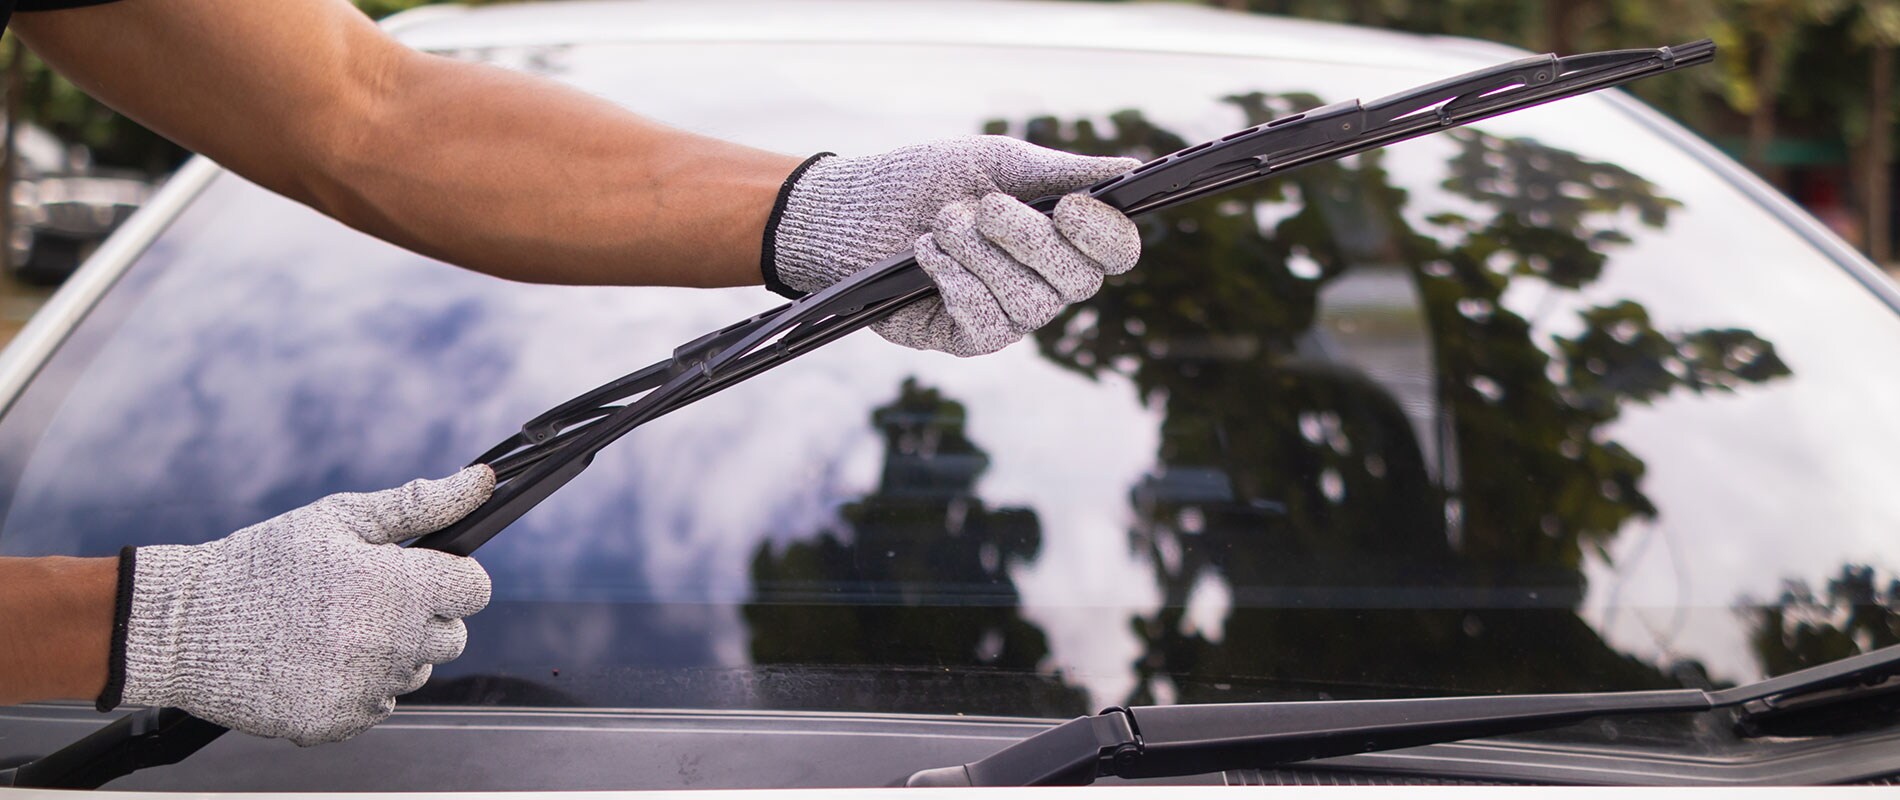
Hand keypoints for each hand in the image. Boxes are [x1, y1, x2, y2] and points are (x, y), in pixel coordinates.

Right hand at [111, 466, 494, 745]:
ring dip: (391, 652)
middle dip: (423, 616)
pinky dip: (357, 685)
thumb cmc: (265, 563)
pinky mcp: (339, 721)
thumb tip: (480, 481)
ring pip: (416, 672)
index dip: (451, 576)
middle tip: (367, 599)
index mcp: (400, 588)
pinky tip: (316, 660)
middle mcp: (392, 643)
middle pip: (452, 637)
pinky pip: (377, 705)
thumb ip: (419, 504)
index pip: (475, 589)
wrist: (186, 626)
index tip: (422, 572)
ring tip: (333, 629)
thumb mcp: (340, 519)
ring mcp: (365, 688)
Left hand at [764, 136, 1141, 356]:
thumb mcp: (996, 163)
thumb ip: (1062, 171)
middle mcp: (1047, 282)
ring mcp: (1011, 316)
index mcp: (1063, 236)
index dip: (1104, 234)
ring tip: (940, 225)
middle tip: (982, 206)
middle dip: (1026, 237)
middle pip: (1078, 279)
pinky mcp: (970, 339)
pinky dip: (954, 281)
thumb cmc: (929, 182)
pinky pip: (985, 322)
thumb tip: (1128, 170)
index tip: (1069, 206)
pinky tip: (925, 256)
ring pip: (1027, 300)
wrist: (857, 210)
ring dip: (977, 253)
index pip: (1115, 250)